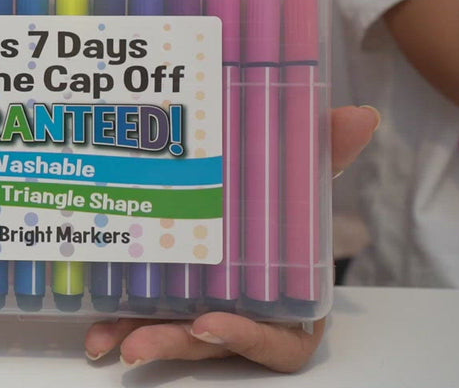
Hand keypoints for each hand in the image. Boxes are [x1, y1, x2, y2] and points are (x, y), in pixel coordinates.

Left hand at [84, 105, 380, 371]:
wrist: (251, 208)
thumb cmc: (280, 212)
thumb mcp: (297, 183)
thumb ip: (323, 156)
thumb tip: (362, 115)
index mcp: (287, 304)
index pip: (275, 339)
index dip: (243, 335)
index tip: (207, 323)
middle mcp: (245, 320)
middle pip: (212, 343)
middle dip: (175, 342)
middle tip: (139, 340)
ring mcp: (205, 320)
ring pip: (174, 339)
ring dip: (142, 339)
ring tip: (108, 339)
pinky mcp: (170, 312)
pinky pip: (144, 326)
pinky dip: (119, 329)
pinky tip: (96, 333)